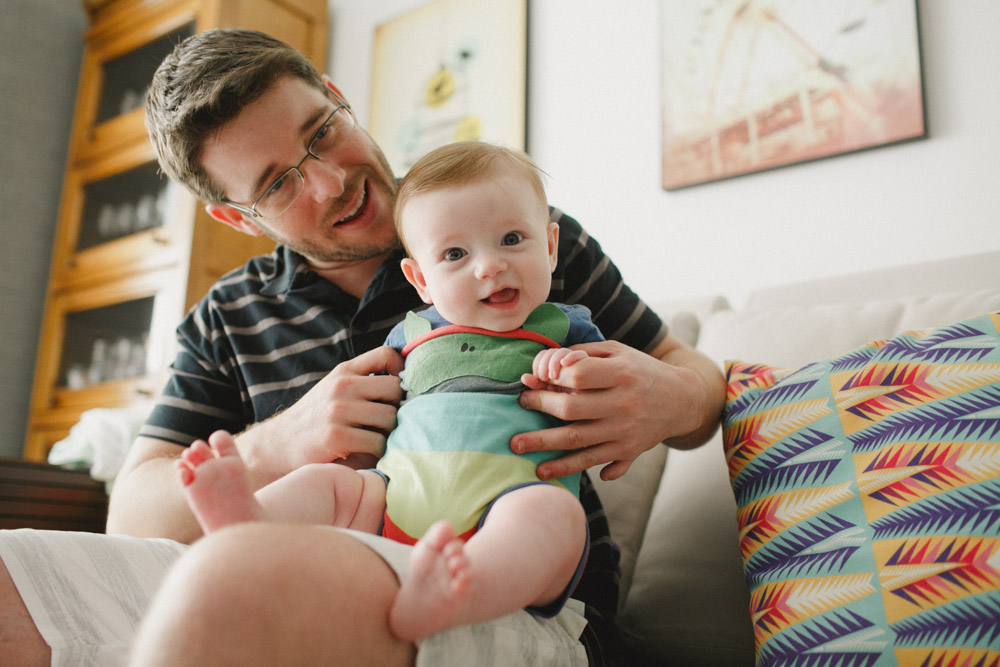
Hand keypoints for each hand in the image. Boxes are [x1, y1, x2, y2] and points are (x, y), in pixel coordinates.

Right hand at [239, 346, 403, 484]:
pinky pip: (378, 442)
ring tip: (374, 437)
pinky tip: (366, 451)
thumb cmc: (315, 419)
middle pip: (395, 389)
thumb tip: (406, 383)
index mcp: (344, 371)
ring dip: (388, 432)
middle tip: (385, 421)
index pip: (386, 354)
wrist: (278, 445)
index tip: (399, 390)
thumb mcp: (334, 390)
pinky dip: (378, 450)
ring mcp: (338, 410)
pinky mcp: (336, 436)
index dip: (402, 370)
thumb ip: (362, 382)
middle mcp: (341, 386)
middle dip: (397, 407)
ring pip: (390, 417)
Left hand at [512, 339, 717, 481]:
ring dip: (544, 445)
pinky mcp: (627, 451)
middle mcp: (623, 404)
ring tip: (517, 447)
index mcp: (621, 374)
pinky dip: (570, 468)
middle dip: (539, 407)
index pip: (577, 376)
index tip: (537, 377)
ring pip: (578, 441)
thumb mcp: (618, 352)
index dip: (552, 376)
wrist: (683, 400)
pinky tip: (546, 471)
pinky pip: (594, 461)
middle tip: (520, 404)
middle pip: (572, 409)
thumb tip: (546, 366)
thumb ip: (583, 354)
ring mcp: (625, 431)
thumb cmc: (640, 370)